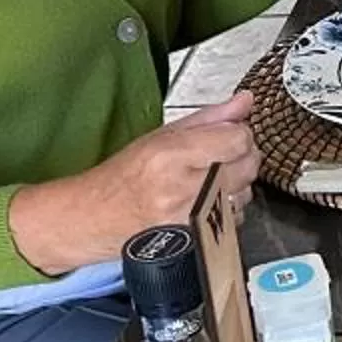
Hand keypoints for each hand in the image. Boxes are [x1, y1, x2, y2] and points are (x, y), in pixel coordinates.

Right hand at [8, 91, 259, 274]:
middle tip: (217, 158)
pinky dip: (228, 210)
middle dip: (240, 157)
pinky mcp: (196, 240)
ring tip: (205, 183)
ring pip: (245, 193)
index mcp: (171, 155)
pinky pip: (236, 218)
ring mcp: (190, 219)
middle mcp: (182, 188)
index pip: (238, 138)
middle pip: (248, 165)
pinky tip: (204, 204)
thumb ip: (210, 118)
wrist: (93, 219)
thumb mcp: (161, 136)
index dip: (238, 133)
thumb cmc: (123, 177)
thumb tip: (246, 101)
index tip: (226, 136)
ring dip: (235, 185)